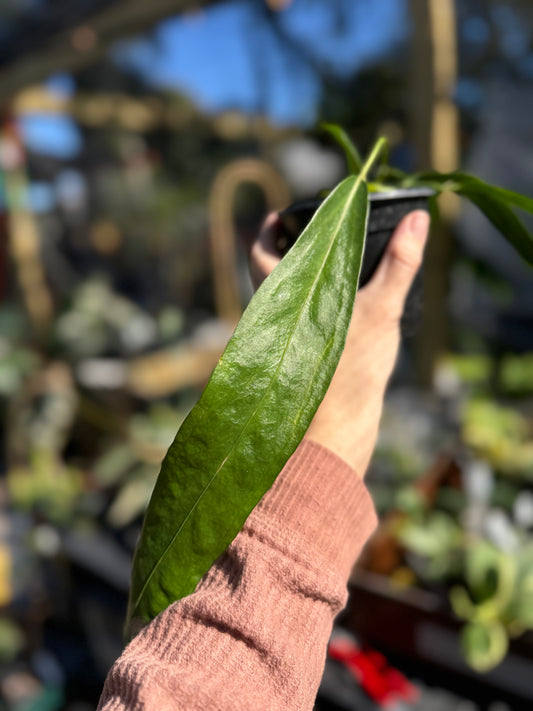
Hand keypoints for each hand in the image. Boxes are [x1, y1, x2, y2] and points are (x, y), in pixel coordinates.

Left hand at [249, 209, 429, 475]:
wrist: (337, 432)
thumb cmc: (349, 370)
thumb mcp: (380, 310)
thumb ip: (398, 264)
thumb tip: (417, 218)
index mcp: (282, 299)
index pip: (260, 254)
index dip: (268, 232)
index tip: (278, 216)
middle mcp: (276, 321)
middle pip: (273, 276)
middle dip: (289, 253)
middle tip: (314, 236)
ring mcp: (286, 345)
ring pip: (288, 302)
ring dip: (304, 280)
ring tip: (331, 264)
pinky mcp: (301, 364)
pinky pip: (302, 325)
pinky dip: (316, 308)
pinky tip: (341, 308)